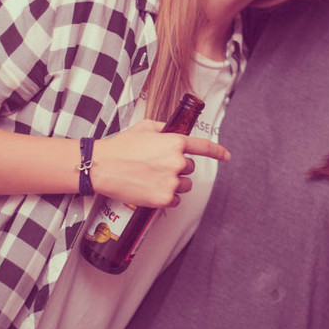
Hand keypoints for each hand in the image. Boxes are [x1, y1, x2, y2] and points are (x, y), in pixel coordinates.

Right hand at [89, 120, 230, 207]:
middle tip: (156, 167)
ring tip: (152, 179)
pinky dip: (166, 197)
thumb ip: (165, 129)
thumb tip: (173, 132)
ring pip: (185, 185)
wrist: (102, 166)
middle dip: (178, 168)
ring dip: (174, 184)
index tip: (226, 156)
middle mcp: (178, 161)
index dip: (218, 152)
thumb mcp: (145, 127)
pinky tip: (150, 190)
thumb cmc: (121, 146)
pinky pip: (175, 200)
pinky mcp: (164, 198)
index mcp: (175, 142)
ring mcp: (172, 181)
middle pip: (190, 168)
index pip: (203, 147)